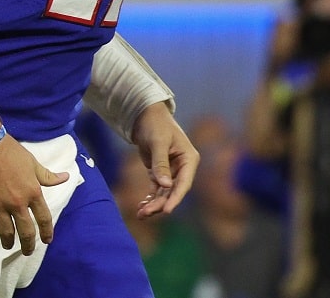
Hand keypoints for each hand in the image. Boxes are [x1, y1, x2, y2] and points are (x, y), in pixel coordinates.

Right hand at [0, 137, 68, 255]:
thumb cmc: (9, 150)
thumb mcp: (32, 162)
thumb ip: (48, 175)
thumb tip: (66, 177)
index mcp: (32, 192)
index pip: (44, 219)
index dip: (47, 232)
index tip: (46, 240)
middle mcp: (17, 203)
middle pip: (26, 232)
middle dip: (28, 245)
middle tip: (27, 251)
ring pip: (5, 232)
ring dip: (8, 242)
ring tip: (8, 245)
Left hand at [129, 102, 198, 217]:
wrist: (145, 115)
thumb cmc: (155, 124)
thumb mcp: (158, 142)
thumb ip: (161, 163)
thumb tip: (165, 185)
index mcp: (189, 160)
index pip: (184, 183)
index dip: (176, 198)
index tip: (167, 211)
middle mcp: (183, 168)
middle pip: (173, 191)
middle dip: (160, 204)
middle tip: (145, 214)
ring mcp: (172, 171)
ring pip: (164, 192)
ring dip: (154, 204)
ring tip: (140, 215)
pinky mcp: (160, 172)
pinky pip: (157, 189)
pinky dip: (150, 197)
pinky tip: (141, 207)